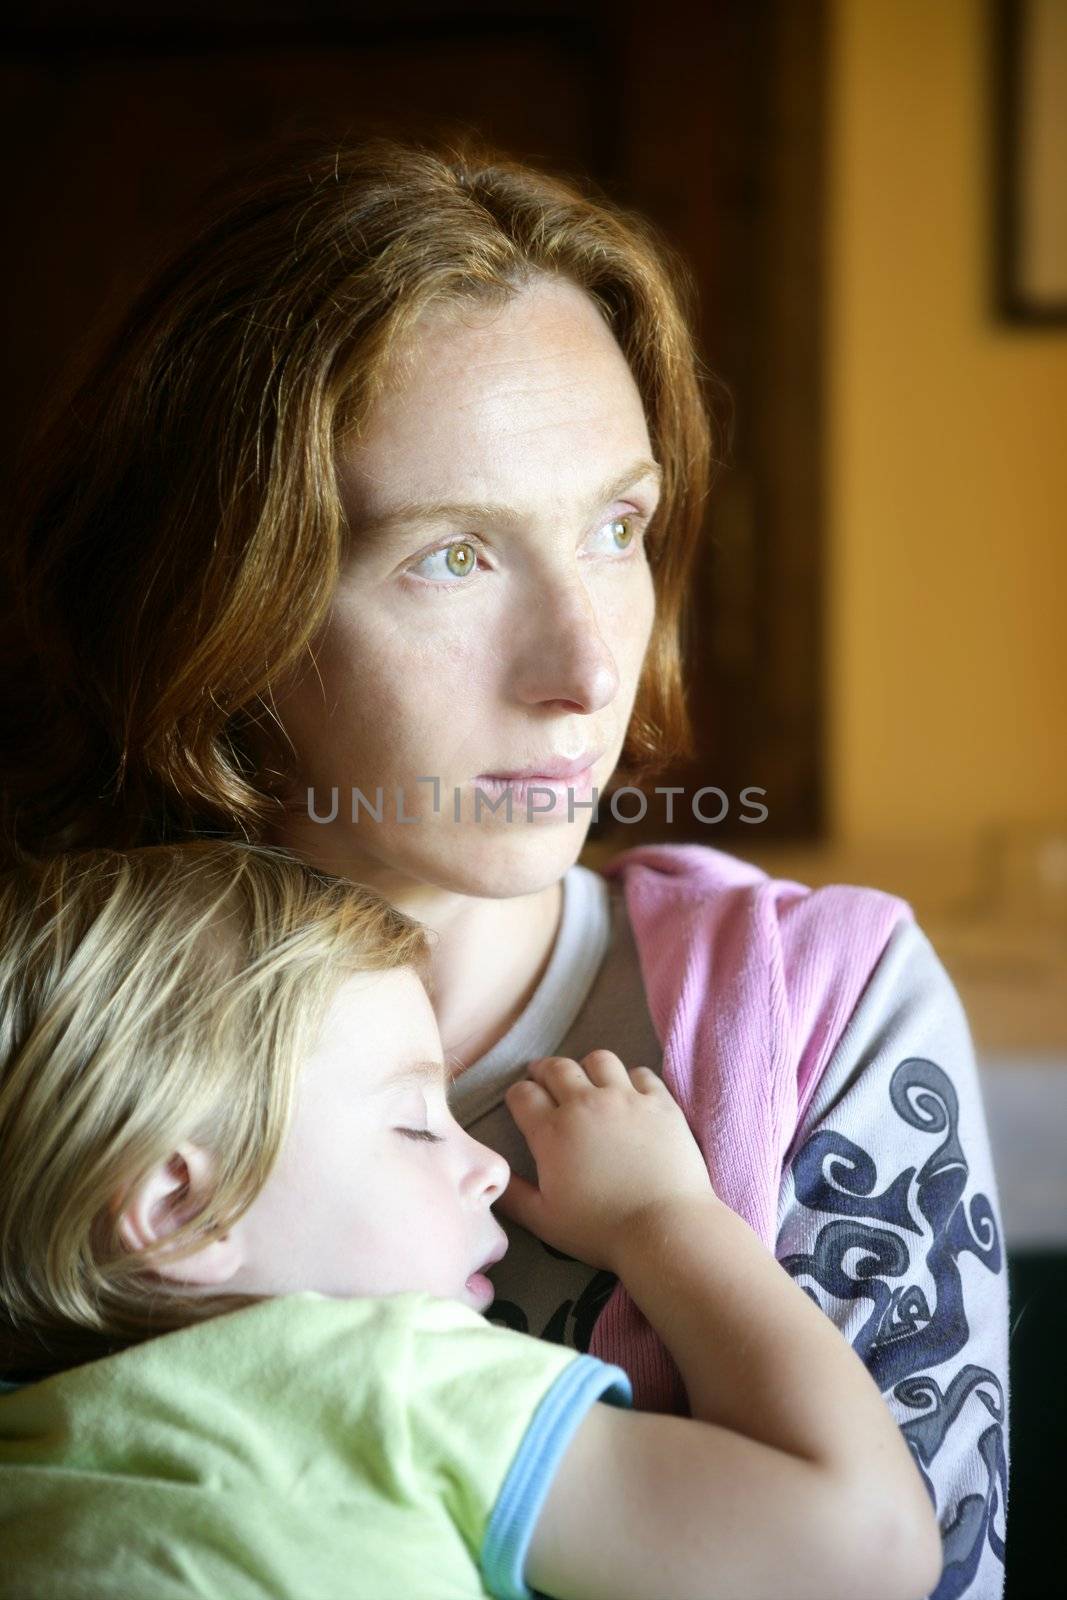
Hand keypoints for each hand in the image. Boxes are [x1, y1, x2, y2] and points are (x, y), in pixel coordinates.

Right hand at [495, 1050, 717, 1273]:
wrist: (663, 1228)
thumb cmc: (600, 1230)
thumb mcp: (543, 1220)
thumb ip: (513, 1196)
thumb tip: (492, 1179)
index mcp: (552, 1132)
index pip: (523, 1094)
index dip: (517, 1095)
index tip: (520, 1102)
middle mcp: (585, 1104)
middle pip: (557, 1068)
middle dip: (544, 1070)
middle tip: (544, 1078)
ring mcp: (626, 1099)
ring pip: (599, 1060)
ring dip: (588, 1068)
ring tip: (589, 1080)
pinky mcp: (660, 1102)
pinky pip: (641, 1073)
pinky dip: (631, 1079)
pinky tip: (630, 1094)